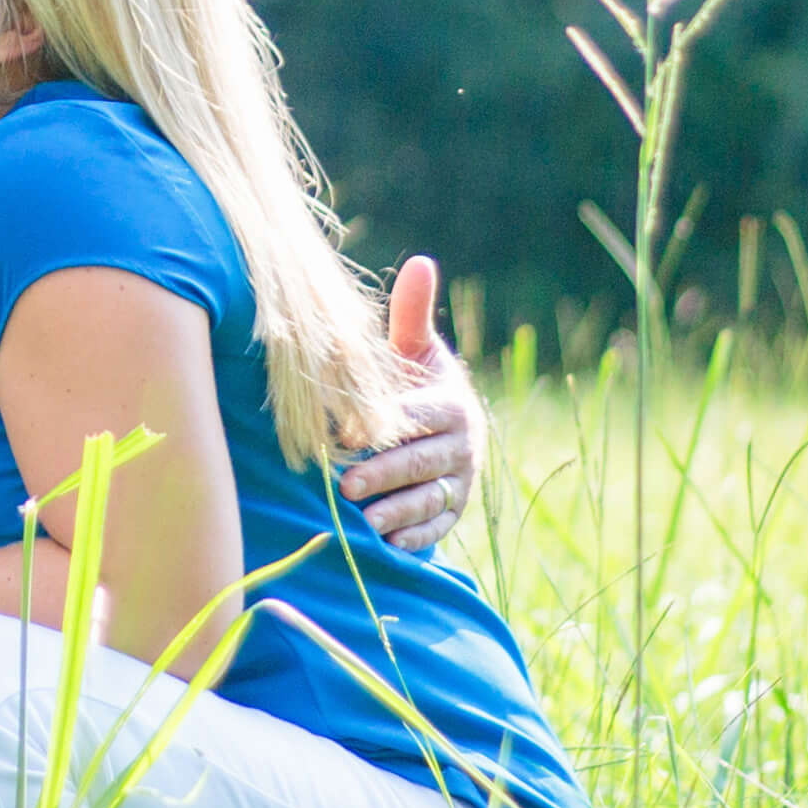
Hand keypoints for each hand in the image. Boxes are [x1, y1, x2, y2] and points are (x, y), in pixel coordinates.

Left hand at [337, 256, 484, 554]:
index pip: (420, 417)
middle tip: (345, 486)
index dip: (387, 427)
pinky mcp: (451, 513)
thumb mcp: (414, 350)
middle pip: (422, 462)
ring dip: (396, 511)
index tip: (350, 436)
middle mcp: (462, 446)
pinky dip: (412, 537)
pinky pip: (436, 528)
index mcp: (451, 404)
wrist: (435, 429)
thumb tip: (421, 262)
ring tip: (361, 522)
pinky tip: (385, 545)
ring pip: (429, 499)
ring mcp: (459, 482)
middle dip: (385, 475)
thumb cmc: (412, 383)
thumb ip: (413, 315)